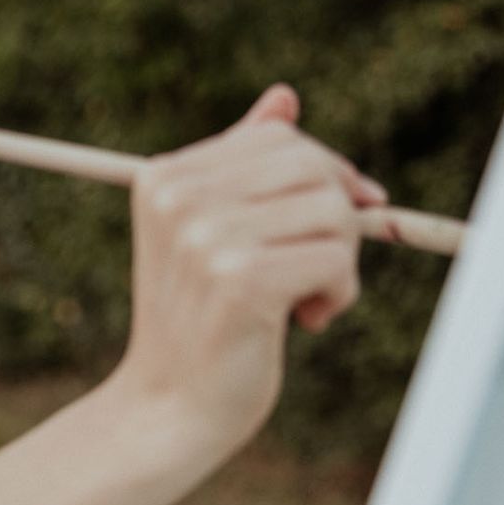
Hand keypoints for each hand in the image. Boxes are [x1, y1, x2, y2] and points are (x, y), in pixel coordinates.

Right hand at [115, 82, 387, 454]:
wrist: (169, 406)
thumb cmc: (201, 320)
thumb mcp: (213, 233)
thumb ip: (244, 166)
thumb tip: (284, 98)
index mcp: (163, 177)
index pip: (279, 139)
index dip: (323, 177)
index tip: (331, 225)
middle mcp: (177, 198)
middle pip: (311, 166)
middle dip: (337, 215)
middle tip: (320, 266)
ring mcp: (205, 237)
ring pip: (333, 212)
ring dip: (341, 262)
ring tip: (305, 299)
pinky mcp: (240, 280)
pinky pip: (336, 259)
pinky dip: (339, 293)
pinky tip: (306, 320)